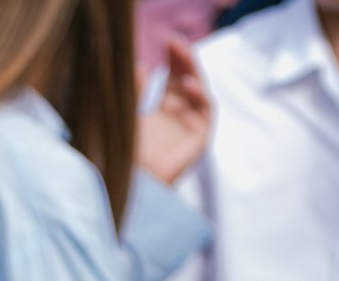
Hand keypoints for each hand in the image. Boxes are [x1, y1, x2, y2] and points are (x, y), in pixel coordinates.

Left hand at [136, 38, 212, 185]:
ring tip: (182, 54)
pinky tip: (188, 83)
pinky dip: (200, 94)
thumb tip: (138, 64)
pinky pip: (207, 110)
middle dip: (183, 58)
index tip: (166, 40)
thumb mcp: (132, 114)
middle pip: (187, 79)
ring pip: (198, 89)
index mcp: (164, 108)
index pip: (173, 76)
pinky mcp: (201, 137)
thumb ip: (135, 91)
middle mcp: (180, 115)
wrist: (139, 183)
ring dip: (192, 70)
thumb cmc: (132, 154)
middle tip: (174, 40)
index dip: (172, 58)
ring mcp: (192, 125)